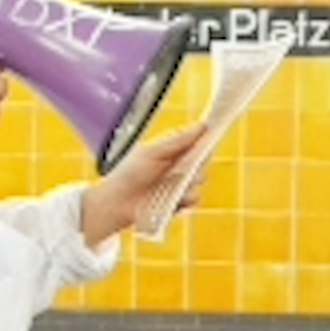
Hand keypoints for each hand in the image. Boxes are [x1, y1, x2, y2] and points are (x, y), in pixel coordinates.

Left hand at [78, 122, 210, 248]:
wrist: (117, 204)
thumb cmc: (128, 174)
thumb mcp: (152, 152)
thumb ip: (177, 140)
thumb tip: (201, 126)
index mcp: (173, 150)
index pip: (198, 142)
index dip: (206, 140)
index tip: (212, 137)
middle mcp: (179, 166)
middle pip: (204, 162)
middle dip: (198, 165)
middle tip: (182, 168)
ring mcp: (180, 185)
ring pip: (201, 181)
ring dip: (189, 184)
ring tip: (169, 186)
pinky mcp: (179, 202)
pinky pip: (195, 199)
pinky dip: (185, 199)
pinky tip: (170, 199)